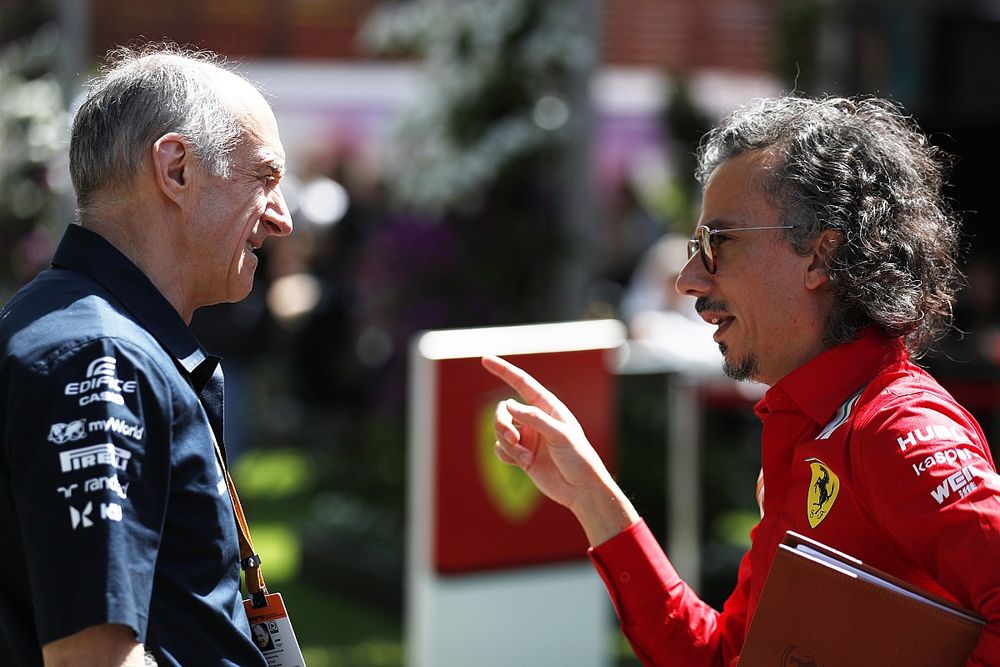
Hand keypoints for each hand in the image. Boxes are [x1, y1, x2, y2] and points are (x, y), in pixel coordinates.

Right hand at [481, 355, 638, 545]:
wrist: (581, 490)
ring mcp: (527, 437)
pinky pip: (500, 449)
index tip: (485, 359)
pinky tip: (521, 462)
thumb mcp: (560, 435)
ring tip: (523, 456)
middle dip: (500, 422)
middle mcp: (535, 419)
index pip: (522, 383)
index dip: (503, 370)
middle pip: (503, 410)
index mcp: (548, 407)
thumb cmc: (578, 458)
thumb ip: (534, 418)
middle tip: (511, 437)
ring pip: (499, 430)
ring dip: (506, 443)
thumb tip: (508, 405)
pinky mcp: (521, 456)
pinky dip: (506, 454)